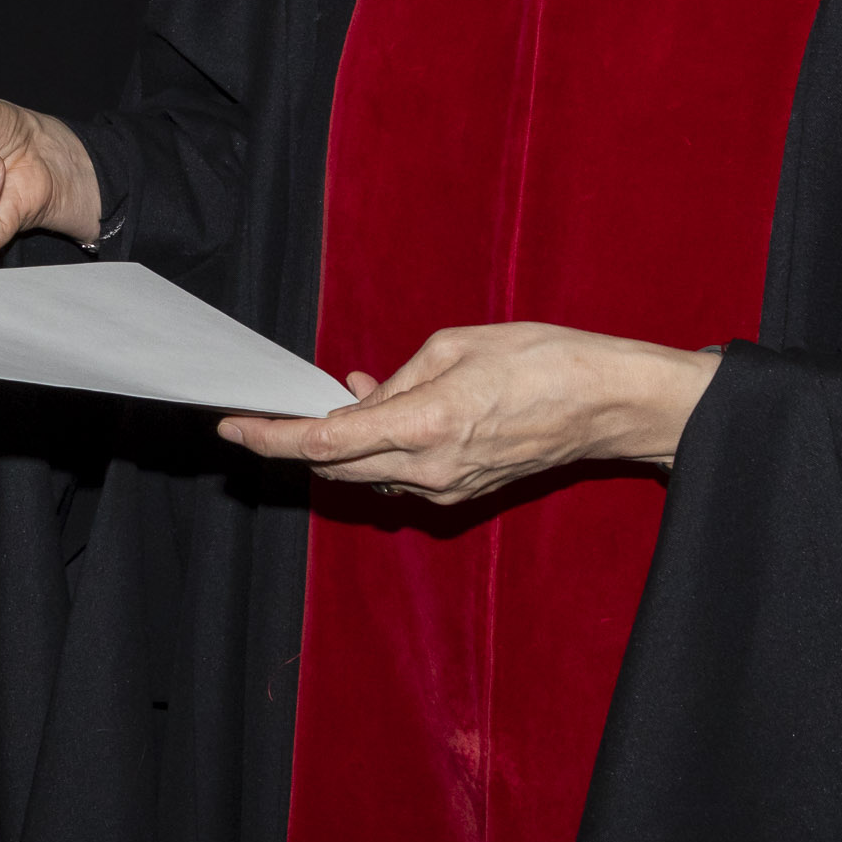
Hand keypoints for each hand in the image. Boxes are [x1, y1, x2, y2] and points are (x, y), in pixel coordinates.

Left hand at [215, 321, 719, 504]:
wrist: (607, 405)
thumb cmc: (540, 361)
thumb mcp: (455, 347)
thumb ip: (397, 379)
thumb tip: (360, 397)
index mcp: (425, 426)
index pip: (326, 443)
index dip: (271, 437)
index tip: (234, 426)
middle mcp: (429, 470)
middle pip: (334, 467)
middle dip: (295, 442)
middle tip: (267, 409)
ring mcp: (446, 489)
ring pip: (364, 475)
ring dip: (339, 443)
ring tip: (337, 396)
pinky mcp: (462, 494)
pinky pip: (398, 476)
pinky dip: (376, 449)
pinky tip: (381, 410)